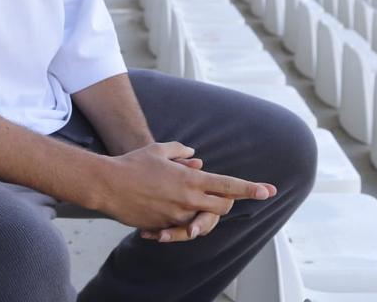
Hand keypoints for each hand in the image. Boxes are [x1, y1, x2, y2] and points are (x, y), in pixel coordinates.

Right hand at [96, 141, 275, 233]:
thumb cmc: (133, 163)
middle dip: (226, 201)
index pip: (228, 186)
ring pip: (203, 220)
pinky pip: (181, 227)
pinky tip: (163, 208)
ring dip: (200, 210)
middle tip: (221, 192)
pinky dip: (180, 219)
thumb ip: (181, 152)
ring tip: (181, 198)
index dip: (250, 189)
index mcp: (190, 180)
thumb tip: (196, 158)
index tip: (268, 191)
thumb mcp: (159, 150)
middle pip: (222, 207)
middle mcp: (188, 200)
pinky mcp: (164, 227)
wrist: (108, 185)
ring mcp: (177, 216)